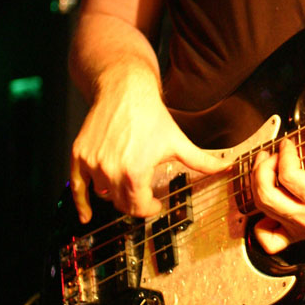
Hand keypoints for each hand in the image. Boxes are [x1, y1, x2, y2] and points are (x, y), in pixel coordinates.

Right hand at [70, 68, 224, 222]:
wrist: (125, 89)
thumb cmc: (151, 115)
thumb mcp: (178, 141)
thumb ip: (203, 161)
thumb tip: (227, 166)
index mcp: (135, 174)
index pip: (139, 207)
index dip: (149, 208)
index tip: (154, 204)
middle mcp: (110, 172)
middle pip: (121, 203)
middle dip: (134, 202)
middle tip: (143, 196)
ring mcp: (92, 164)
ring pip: (103, 193)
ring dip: (114, 193)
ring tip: (126, 183)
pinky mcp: (79, 155)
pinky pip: (77, 187)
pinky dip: (82, 202)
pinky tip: (86, 215)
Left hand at [251, 138, 304, 252]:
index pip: (289, 176)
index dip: (284, 154)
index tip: (287, 142)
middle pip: (267, 196)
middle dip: (263, 169)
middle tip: (271, 154)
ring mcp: (303, 230)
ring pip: (262, 211)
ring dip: (258, 185)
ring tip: (266, 168)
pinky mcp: (300, 235)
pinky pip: (269, 239)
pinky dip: (260, 222)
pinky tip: (269, 203)